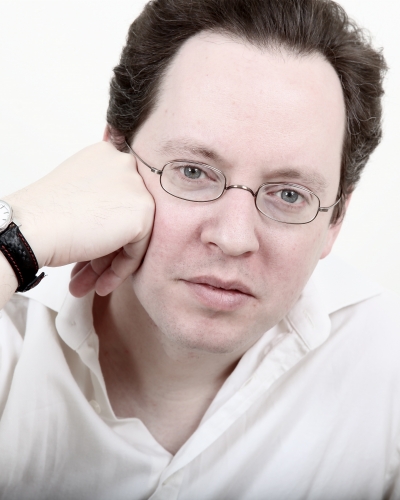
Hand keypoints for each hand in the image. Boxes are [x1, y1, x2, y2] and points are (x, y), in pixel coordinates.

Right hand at [4, 141, 154, 296]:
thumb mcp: (78, 191)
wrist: (32, 226)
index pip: (117, 198)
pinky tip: (100, 285)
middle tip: (85, 272)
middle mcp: (126, 165)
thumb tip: (116, 221)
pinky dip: (120, 270)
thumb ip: (101, 196)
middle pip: (125, 217)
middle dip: (104, 251)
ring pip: (132, 236)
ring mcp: (137, 188)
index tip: (90, 250)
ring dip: (108, 265)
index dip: (104, 228)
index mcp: (108, 155)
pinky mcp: (143, 213)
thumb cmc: (44, 213)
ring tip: (87, 285)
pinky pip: (137, 250)